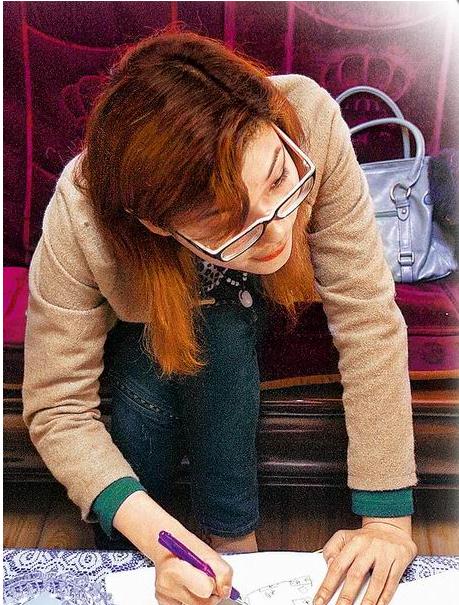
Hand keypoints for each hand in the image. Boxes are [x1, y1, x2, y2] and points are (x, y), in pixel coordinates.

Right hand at [112, 491, 233, 604]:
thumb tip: (225, 591)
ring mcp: (163, 596)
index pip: (206, 589)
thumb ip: (223, 572)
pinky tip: (187, 588)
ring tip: (195, 582)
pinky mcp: (163, 602)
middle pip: (202, 603)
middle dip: (209, 593)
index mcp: (176, 569)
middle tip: (205, 579)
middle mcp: (166, 585)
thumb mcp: (209, 553)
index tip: (209, 575)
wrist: (166, 546)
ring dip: (201, 597)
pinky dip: (190, 599)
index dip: (213, 583)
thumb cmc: (187, 548)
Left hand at [313, 522, 417, 604]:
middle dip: (346, 596)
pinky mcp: (399, 560)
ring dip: (368, 600)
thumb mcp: (344, 537)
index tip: (320, 600)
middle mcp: (369, 547)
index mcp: (353, 542)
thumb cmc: (365, 538)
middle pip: (355, 575)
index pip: (337, 566)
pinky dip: (385, 597)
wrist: (391, 527)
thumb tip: (328, 565)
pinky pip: (392, 582)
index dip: (327, 586)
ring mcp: (385, 554)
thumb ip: (332, 549)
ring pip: (376, 581)